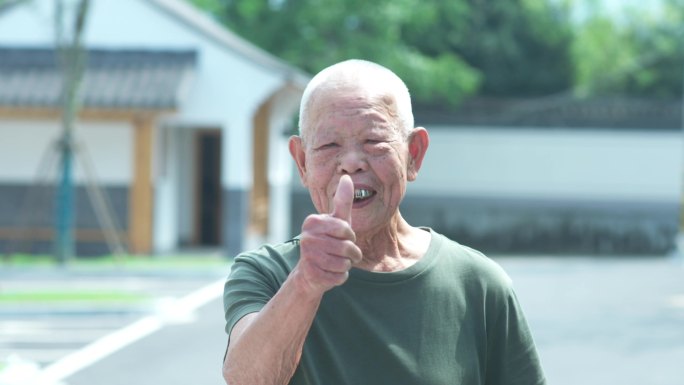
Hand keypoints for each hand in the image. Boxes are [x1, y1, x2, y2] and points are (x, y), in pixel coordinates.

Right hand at [295, 175, 361, 294]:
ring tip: (336, 262)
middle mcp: (306, 238)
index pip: (346, 228)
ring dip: (346, 265)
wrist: (310, 272)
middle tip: (342, 253)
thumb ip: (342, 200)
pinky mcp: (312, 275)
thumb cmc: (327, 242)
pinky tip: (330, 272)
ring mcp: (308, 257)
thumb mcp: (336, 220)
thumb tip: (347, 177)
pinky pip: (340, 276)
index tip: (342, 237)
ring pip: (344, 263)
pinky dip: (340, 277)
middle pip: (346, 247)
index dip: (350, 236)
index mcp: (312, 221)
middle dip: (351, 253)